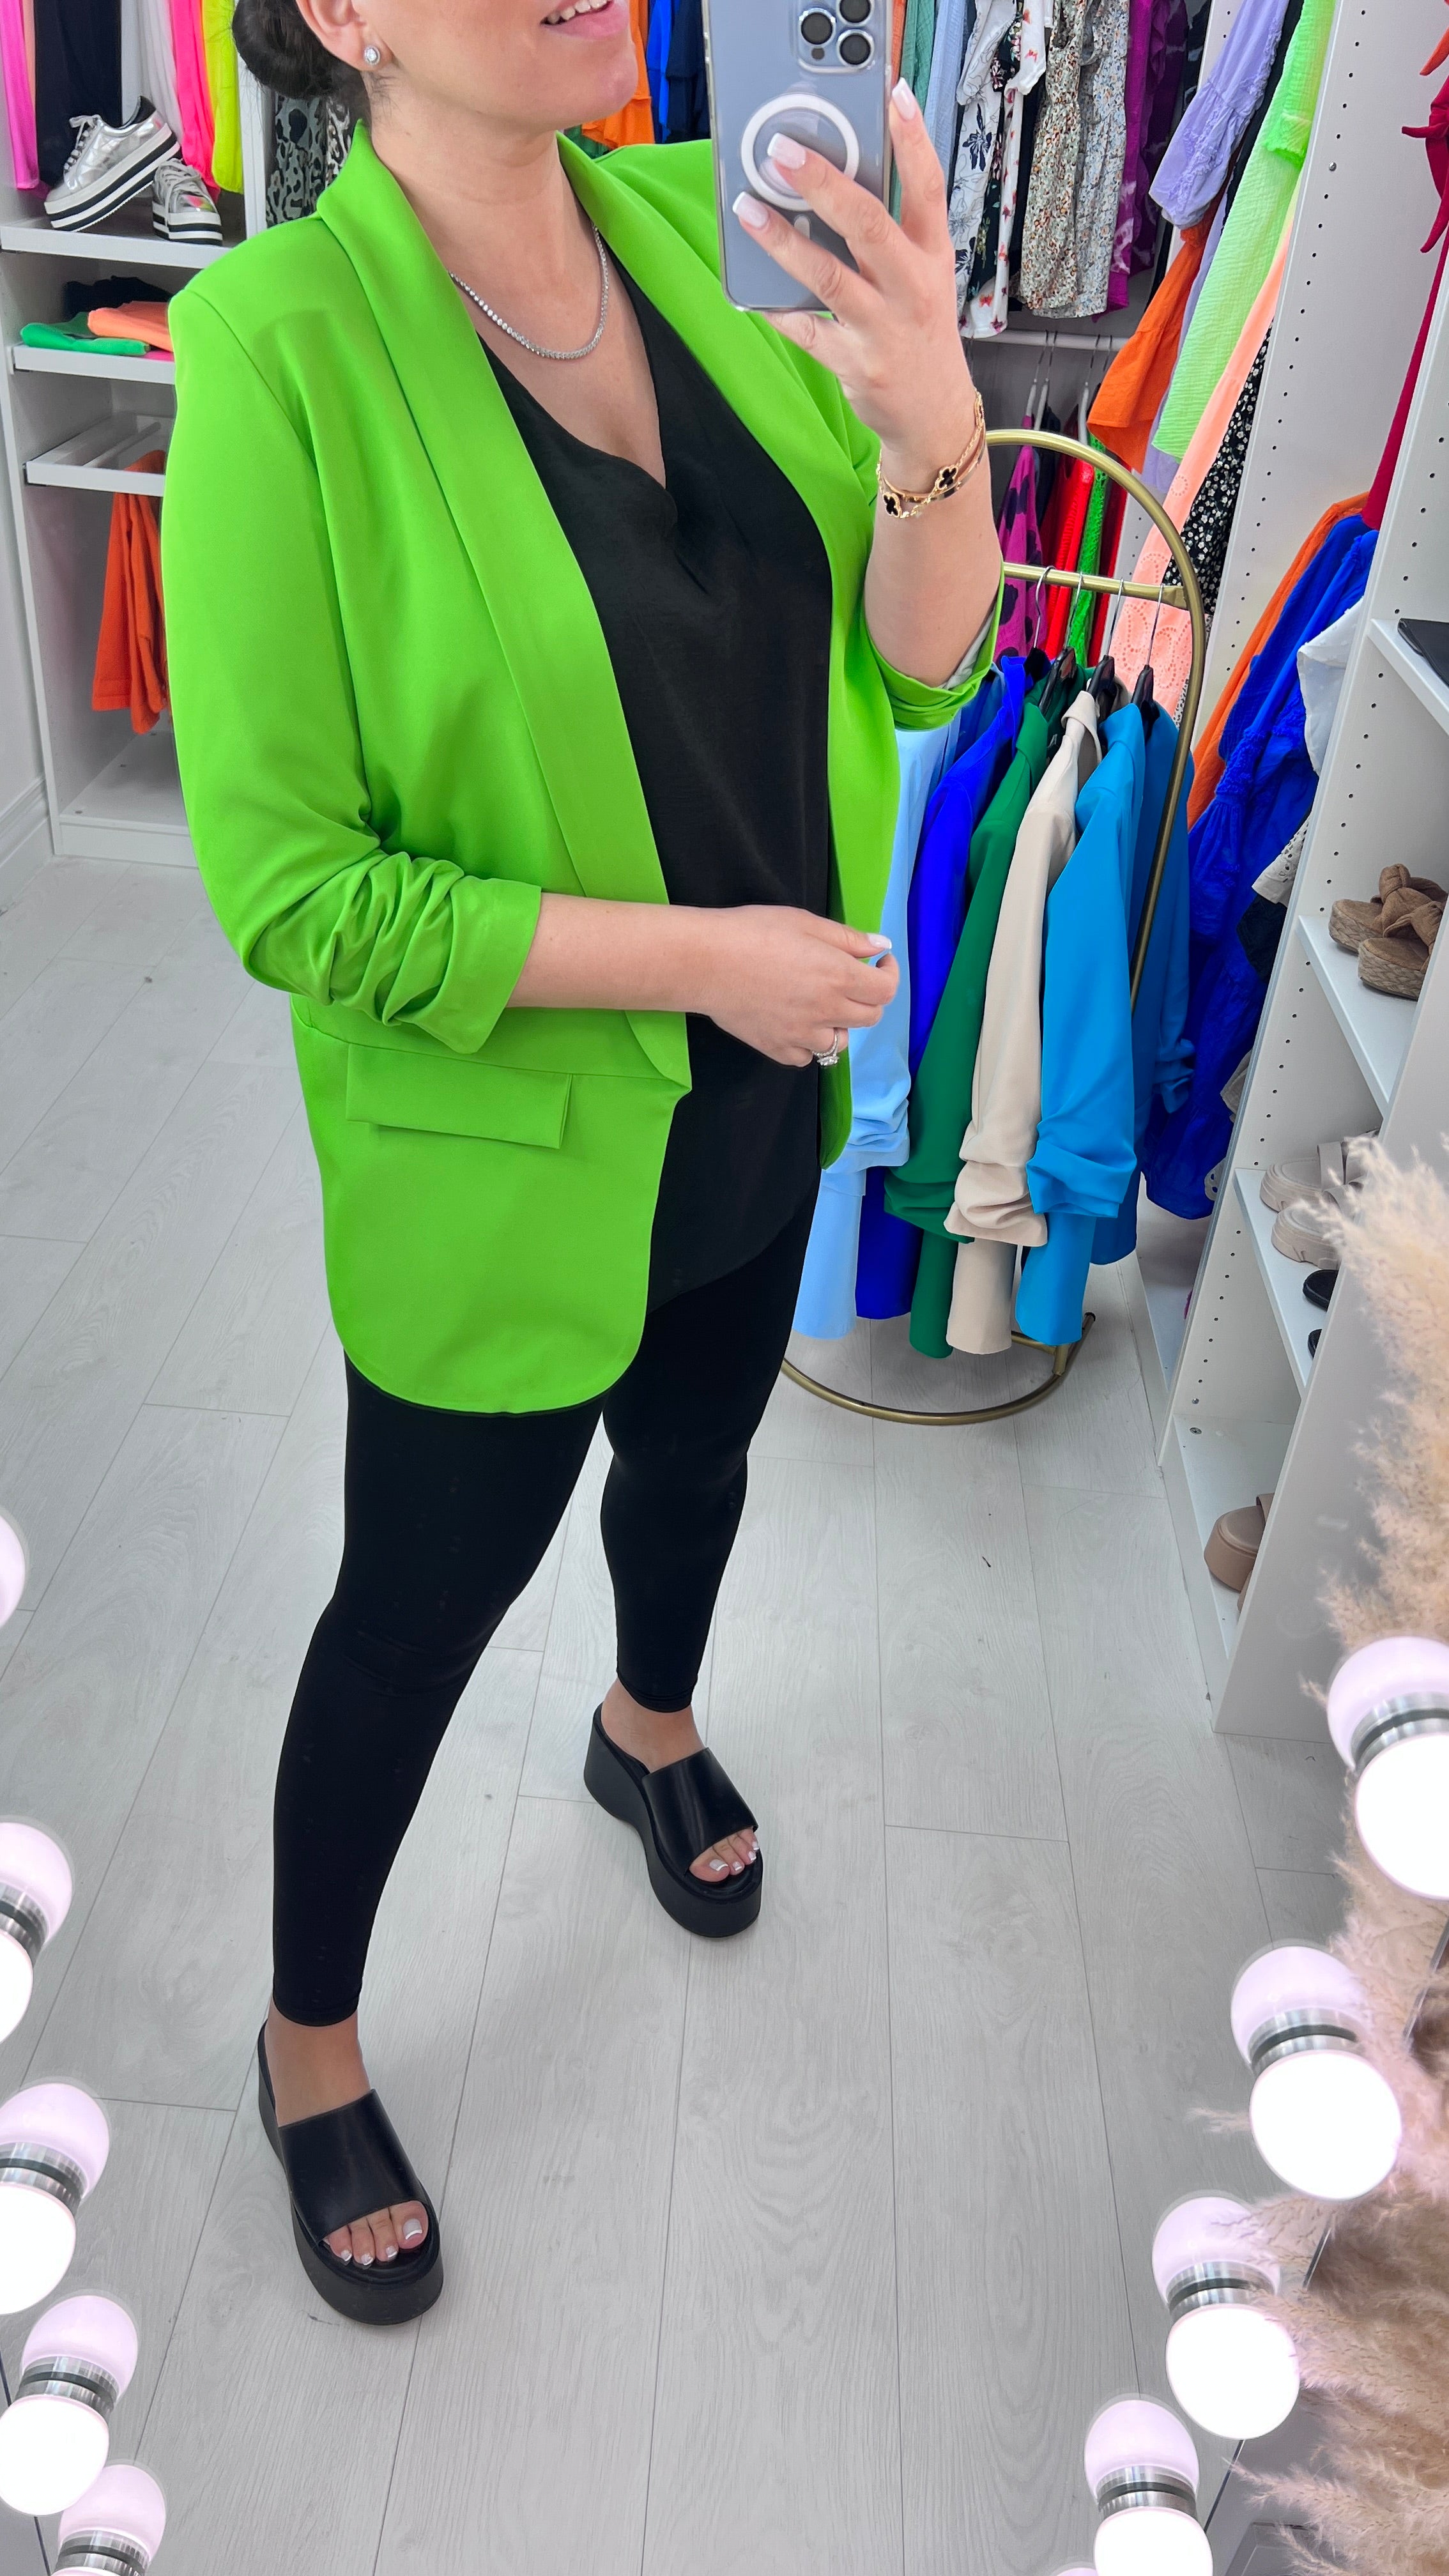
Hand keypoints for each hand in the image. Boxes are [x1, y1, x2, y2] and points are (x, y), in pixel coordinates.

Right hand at [698, 907, 898, 1066]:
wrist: (704, 962)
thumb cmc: (752, 932)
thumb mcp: (804, 922)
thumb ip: (847, 939)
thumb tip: (879, 947)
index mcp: (838, 977)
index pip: (885, 991)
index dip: (888, 976)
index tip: (878, 964)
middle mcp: (826, 1011)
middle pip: (869, 1018)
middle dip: (867, 998)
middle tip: (849, 980)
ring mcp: (801, 1035)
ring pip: (839, 1042)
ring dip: (837, 1024)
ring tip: (818, 1005)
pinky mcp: (777, 1049)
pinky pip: (805, 1056)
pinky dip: (807, 1044)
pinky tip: (795, 1023)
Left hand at [733, 79, 977, 493]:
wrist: (933, 416)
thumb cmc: (919, 332)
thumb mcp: (924, 277)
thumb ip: (891, 234)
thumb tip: (833, 183)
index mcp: (932, 255)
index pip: (928, 188)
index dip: (912, 140)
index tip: (894, 95)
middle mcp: (912, 287)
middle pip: (868, 224)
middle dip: (824, 184)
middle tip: (783, 152)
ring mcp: (884, 328)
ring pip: (829, 276)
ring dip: (783, 241)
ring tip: (748, 209)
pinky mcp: (857, 364)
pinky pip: (807, 331)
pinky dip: (777, 309)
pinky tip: (750, 291)